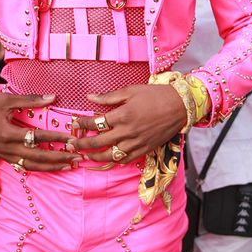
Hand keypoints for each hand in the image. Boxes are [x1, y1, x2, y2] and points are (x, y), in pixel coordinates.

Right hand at [0, 93, 78, 172]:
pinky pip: (24, 166)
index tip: (71, 138)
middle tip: (77, 157)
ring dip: (52, 167)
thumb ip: (30, 100)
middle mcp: (7, 148)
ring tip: (69, 165)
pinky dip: (39, 168)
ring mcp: (6, 156)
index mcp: (8, 133)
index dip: (55, 138)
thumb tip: (53, 97)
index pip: (37, 138)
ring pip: (32, 166)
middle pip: (38, 157)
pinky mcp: (4, 158)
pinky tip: (52, 166)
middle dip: (59, 158)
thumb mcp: (7, 99)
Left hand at [68, 84, 186, 166]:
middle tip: (71, 143)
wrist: (180, 106)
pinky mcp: (144, 150)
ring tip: (84, 154)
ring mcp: (136, 143)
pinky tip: (106, 158)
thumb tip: (89, 97)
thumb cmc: (156, 95)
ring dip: (94, 156)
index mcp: (123, 115)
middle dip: (82, 143)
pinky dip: (113, 160)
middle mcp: (128, 131)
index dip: (83, 123)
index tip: (75, 122)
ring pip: (110, 155)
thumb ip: (109, 97)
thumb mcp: (131, 90)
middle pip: (98, 142)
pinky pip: (125, 159)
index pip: (96, 122)